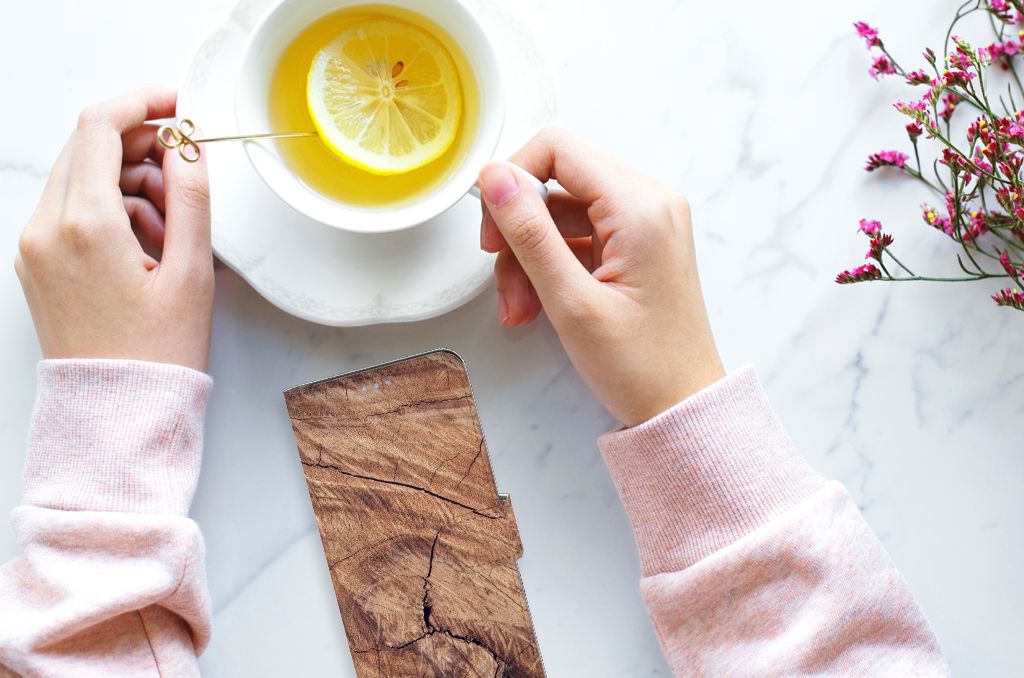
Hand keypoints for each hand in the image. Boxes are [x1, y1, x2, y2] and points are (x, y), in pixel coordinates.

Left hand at [15, 88, 213, 371]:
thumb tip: (188, 146)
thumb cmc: (157, 354)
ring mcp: (35, 246)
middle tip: (185, 174)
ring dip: (129, 182)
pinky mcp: (37, 263)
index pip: (100, 126)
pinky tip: (147, 245)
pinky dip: (110, 209)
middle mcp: (46, 229)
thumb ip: (192, 198)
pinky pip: (72, 210)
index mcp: (85, 225)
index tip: (177, 105)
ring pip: (81, 178)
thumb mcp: (192, 272)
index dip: (143, 103)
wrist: (117, 412)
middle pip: (88, 147)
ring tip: (173, 228)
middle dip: (141, 147)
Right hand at [478, 128, 723, 426]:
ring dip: (529, 257)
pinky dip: (550, 267)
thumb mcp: (571, 301)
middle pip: (557, 182)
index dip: (512, 179)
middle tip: (502, 279)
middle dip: (519, 230)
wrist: (683, 408)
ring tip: (519, 309)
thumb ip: (529, 233)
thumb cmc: (640, 366)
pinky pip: (578, 237)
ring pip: (561, 213)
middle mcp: (649, 203)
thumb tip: (494, 177)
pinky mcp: (637, 246)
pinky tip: (537, 307)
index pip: (558, 149)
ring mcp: (645, 224)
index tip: (492, 228)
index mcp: (640, 207)